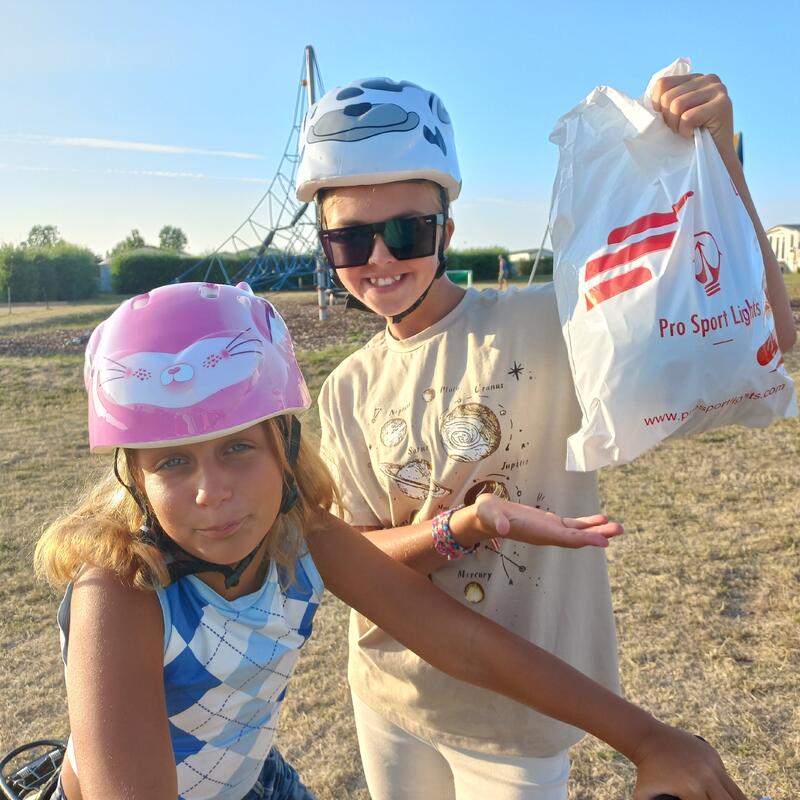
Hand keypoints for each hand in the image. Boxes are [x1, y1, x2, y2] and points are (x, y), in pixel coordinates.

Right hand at [464, 493, 622, 548]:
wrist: (483, 519)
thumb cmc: (486, 514)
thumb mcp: (489, 513)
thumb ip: (497, 520)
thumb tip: (503, 529)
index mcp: (536, 532)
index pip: (564, 538)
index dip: (584, 539)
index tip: (603, 541)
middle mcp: (546, 535)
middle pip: (576, 538)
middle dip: (597, 535)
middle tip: (619, 529)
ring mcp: (549, 530)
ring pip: (577, 532)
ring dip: (597, 530)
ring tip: (617, 526)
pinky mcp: (548, 523)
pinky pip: (572, 525)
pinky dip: (587, 523)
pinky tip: (600, 520)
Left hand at [632, 722, 747, 799]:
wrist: (647, 739)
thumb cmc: (646, 773)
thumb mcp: (645, 797)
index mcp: (693, 789)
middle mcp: (707, 775)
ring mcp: (712, 762)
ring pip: (736, 793)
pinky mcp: (713, 754)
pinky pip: (726, 777)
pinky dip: (727, 789)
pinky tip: (722, 795)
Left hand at [651, 73, 733, 154]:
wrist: (714, 158)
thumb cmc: (688, 139)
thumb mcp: (672, 115)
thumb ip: (662, 102)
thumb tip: (634, 104)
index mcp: (694, 78)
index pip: (662, 84)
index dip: (658, 107)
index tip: (670, 120)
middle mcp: (708, 79)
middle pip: (668, 96)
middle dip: (669, 119)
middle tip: (681, 129)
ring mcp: (718, 89)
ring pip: (676, 105)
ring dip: (677, 126)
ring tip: (688, 131)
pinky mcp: (723, 104)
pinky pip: (688, 117)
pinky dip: (686, 131)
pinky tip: (695, 135)